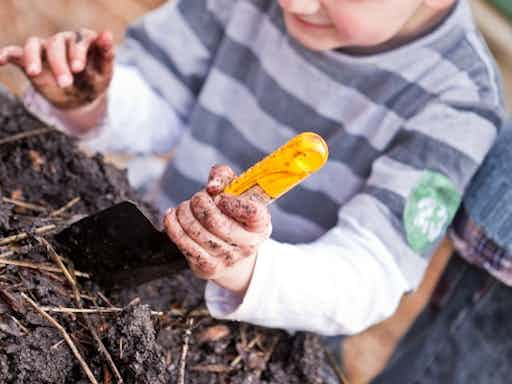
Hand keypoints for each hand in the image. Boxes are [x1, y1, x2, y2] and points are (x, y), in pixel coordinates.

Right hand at [0, 29, 113, 108]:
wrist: (80, 99)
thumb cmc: (95, 82)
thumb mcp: (105, 73)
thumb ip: (107, 54)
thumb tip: (107, 33)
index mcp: (83, 40)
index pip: (80, 39)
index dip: (78, 52)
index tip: (78, 69)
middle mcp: (63, 40)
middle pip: (57, 44)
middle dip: (59, 63)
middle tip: (65, 83)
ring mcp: (45, 48)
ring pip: (34, 44)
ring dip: (33, 58)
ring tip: (33, 73)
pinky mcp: (30, 59)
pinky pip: (15, 53)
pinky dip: (6, 54)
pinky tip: (0, 60)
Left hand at [164, 165, 271, 295]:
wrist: (231, 249)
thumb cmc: (231, 213)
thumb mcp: (233, 191)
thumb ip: (223, 176)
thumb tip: (212, 186)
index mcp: (261, 225)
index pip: (252, 213)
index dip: (232, 202)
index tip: (220, 197)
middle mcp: (248, 245)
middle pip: (215, 222)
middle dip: (199, 203)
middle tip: (197, 198)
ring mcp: (228, 259)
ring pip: (196, 232)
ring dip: (184, 213)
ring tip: (185, 207)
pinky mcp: (208, 268)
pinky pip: (184, 245)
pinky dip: (172, 226)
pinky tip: (172, 217)